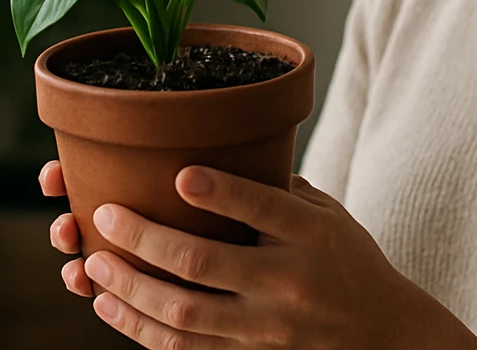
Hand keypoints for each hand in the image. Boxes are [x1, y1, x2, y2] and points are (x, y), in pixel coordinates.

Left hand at [40, 161, 476, 348]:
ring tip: (94, 265)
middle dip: (148, 240)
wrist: (382, 334)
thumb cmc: (348, 259)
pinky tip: (111, 307)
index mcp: (313, 234)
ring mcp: (268, 327)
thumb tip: (217, 146)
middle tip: (107, 217)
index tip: (180, 174)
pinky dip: (141, 329)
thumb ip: (276, 190)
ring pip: (185, 314)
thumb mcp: (327, 214)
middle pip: (207, 264)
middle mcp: (289, 282)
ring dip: (131, 289)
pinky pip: (185, 348)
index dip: (221, 192)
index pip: (264, 208)